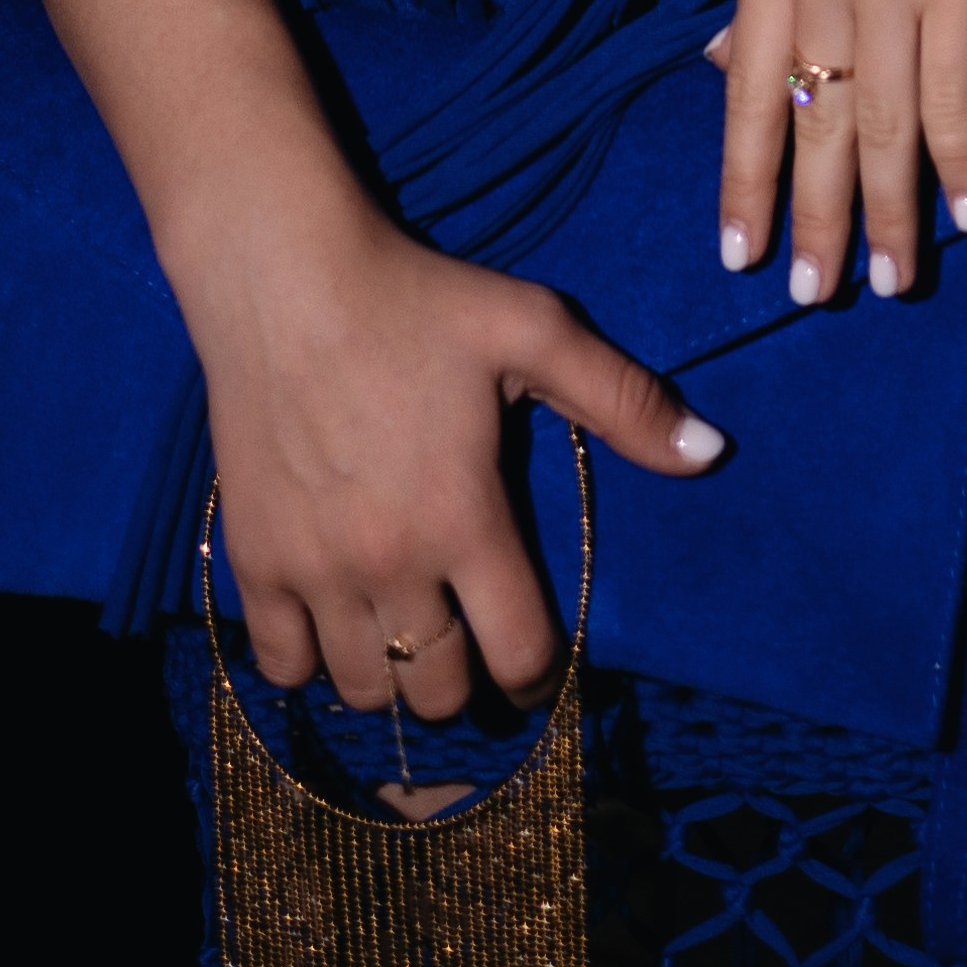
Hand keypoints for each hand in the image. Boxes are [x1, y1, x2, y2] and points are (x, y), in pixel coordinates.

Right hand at [193, 192, 721, 728]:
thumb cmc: (416, 299)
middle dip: (466, 680)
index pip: (519, 656)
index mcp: (467, 518)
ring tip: (404, 634)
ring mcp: (315, 567)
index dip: (539, 673)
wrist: (282, 275)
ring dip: (392, 678)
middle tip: (468, 637)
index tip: (536, 657)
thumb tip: (713, 453)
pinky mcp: (253, 558)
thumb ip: (625, 399)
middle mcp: (392, 562)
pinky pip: (281, 663)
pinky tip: (330, 623)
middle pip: (440, 691)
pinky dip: (307, 663)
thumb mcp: (534, 330)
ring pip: (363, 691)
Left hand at [711, 0, 966, 303]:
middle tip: (809, 294)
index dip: (744, 173)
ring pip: (882, 124)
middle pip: (811, 118)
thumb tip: (722, 57)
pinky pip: (954, 98)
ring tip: (888, 280)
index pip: (745, 83)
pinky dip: (962, 164)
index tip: (739, 247)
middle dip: (812, 216)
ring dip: (889, 212)